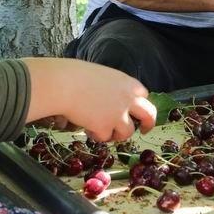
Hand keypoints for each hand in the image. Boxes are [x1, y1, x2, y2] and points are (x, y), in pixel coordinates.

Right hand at [24, 59, 156, 142]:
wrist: (64, 84)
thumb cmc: (77, 76)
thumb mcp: (104, 77)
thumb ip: (114, 89)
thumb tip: (112, 102)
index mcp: (129, 84)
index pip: (144, 96)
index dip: (139, 105)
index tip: (137, 111)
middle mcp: (129, 99)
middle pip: (149, 115)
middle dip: (148, 124)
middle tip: (143, 131)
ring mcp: (119, 115)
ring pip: (128, 132)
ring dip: (117, 133)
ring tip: (102, 129)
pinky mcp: (105, 127)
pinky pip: (105, 137)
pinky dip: (97, 135)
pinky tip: (87, 127)